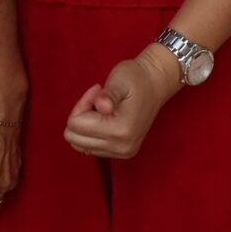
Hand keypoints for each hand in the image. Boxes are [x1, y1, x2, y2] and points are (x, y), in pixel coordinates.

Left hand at [64, 46, 182, 160]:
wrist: (156, 84)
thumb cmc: (136, 78)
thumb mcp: (120, 80)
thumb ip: (108, 95)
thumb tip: (101, 106)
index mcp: (121, 130)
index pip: (76, 125)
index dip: (82, 104)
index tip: (97, 92)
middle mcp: (121, 147)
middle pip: (74, 138)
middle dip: (81, 115)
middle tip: (98, 99)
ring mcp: (122, 152)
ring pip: (79, 144)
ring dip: (85, 124)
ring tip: (102, 108)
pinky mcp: (121, 153)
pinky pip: (90, 147)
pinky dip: (91, 132)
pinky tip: (105, 118)